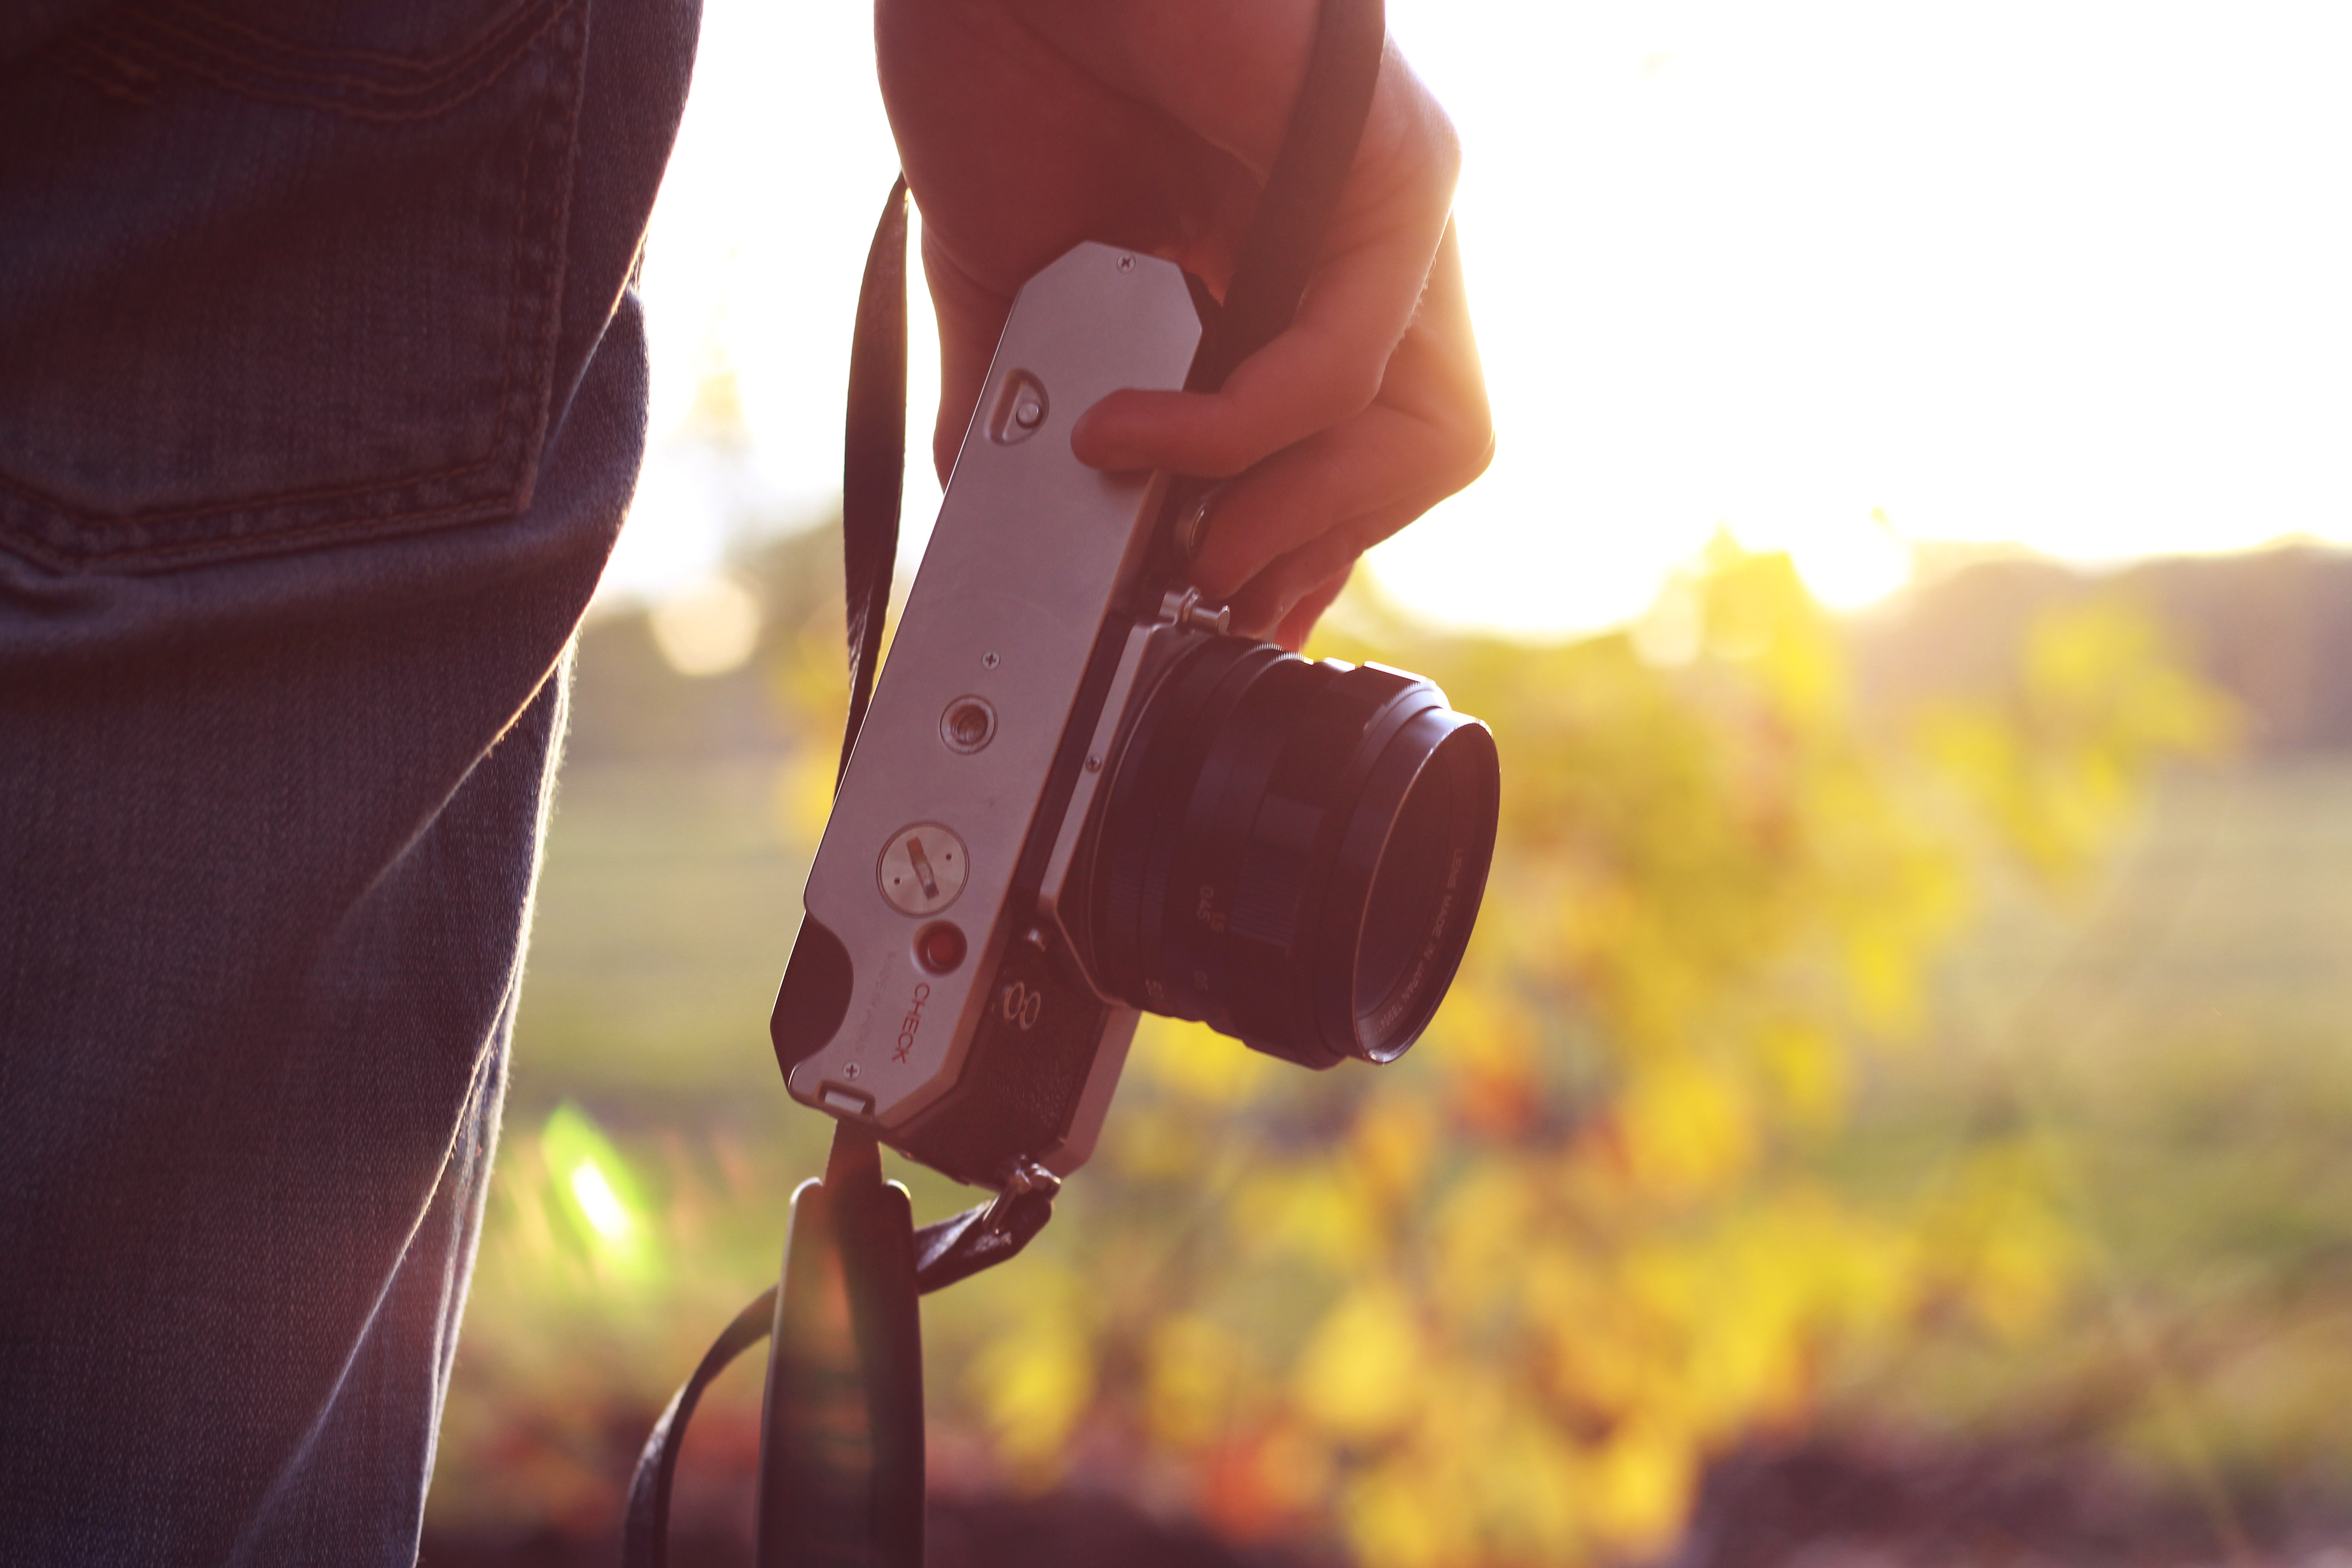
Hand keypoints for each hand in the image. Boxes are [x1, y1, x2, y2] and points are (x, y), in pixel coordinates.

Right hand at [876, 0, 1492, 648]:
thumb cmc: (1001, 60)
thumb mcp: (1008, 279)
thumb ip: (1031, 399)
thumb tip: (1008, 513)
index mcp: (1286, 272)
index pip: (1352, 452)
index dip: (1299, 552)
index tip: (1211, 614)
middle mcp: (1361, 246)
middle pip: (1421, 459)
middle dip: (1314, 554)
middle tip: (1201, 594)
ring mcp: (1390, 210)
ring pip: (1433, 433)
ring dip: (1303, 521)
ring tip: (1188, 551)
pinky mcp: (1391, 168)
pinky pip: (1348, 361)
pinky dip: (1239, 434)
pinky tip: (1136, 437)